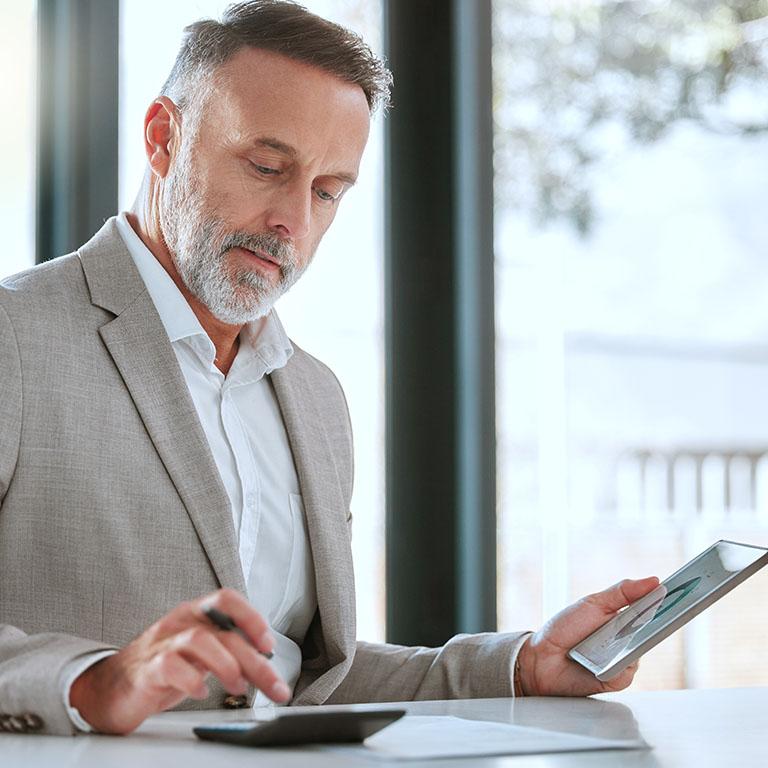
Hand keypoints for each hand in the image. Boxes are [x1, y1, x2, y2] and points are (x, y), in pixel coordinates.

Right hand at [70, 588, 290, 733]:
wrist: (107, 690)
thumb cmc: (160, 670)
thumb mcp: (198, 655)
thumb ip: (227, 652)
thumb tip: (264, 664)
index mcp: (194, 614)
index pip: (226, 599)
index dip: (251, 617)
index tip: (269, 644)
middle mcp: (179, 623)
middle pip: (223, 632)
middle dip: (254, 660)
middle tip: (274, 685)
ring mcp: (161, 644)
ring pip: (199, 640)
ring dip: (227, 665)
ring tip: (239, 686)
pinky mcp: (145, 669)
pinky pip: (170, 666)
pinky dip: (191, 679)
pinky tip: (202, 691)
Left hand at [517, 576, 659, 696]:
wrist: (541, 658)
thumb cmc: (564, 628)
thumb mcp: (593, 603)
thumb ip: (623, 592)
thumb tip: (653, 581)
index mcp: (623, 618)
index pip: (651, 609)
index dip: (668, 602)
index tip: (684, 590)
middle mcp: (627, 639)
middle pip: (653, 630)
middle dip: (661, 620)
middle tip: (671, 608)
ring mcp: (623, 659)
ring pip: (641, 650)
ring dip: (631, 642)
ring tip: (617, 635)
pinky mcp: (617, 679)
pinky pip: (629, 671)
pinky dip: (619, 663)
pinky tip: (606, 658)